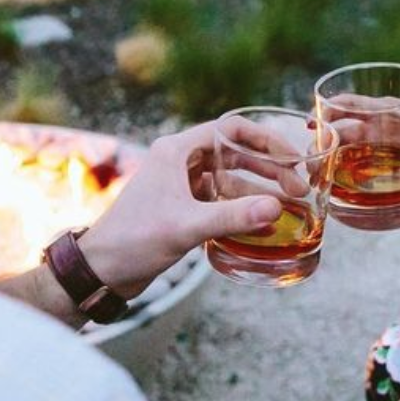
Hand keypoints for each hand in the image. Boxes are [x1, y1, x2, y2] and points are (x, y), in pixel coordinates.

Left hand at [80, 124, 281, 298]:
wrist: (100, 271)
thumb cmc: (133, 240)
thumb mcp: (186, 226)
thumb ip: (232, 216)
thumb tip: (276, 208)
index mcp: (176, 150)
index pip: (230, 129)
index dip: (265, 140)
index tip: (292, 157)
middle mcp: (180, 161)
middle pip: (235, 153)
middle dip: (269, 168)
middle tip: (298, 186)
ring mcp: (181, 184)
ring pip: (230, 177)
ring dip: (258, 189)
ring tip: (288, 206)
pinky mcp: (182, 207)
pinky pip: (220, 199)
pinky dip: (241, 207)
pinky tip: (261, 222)